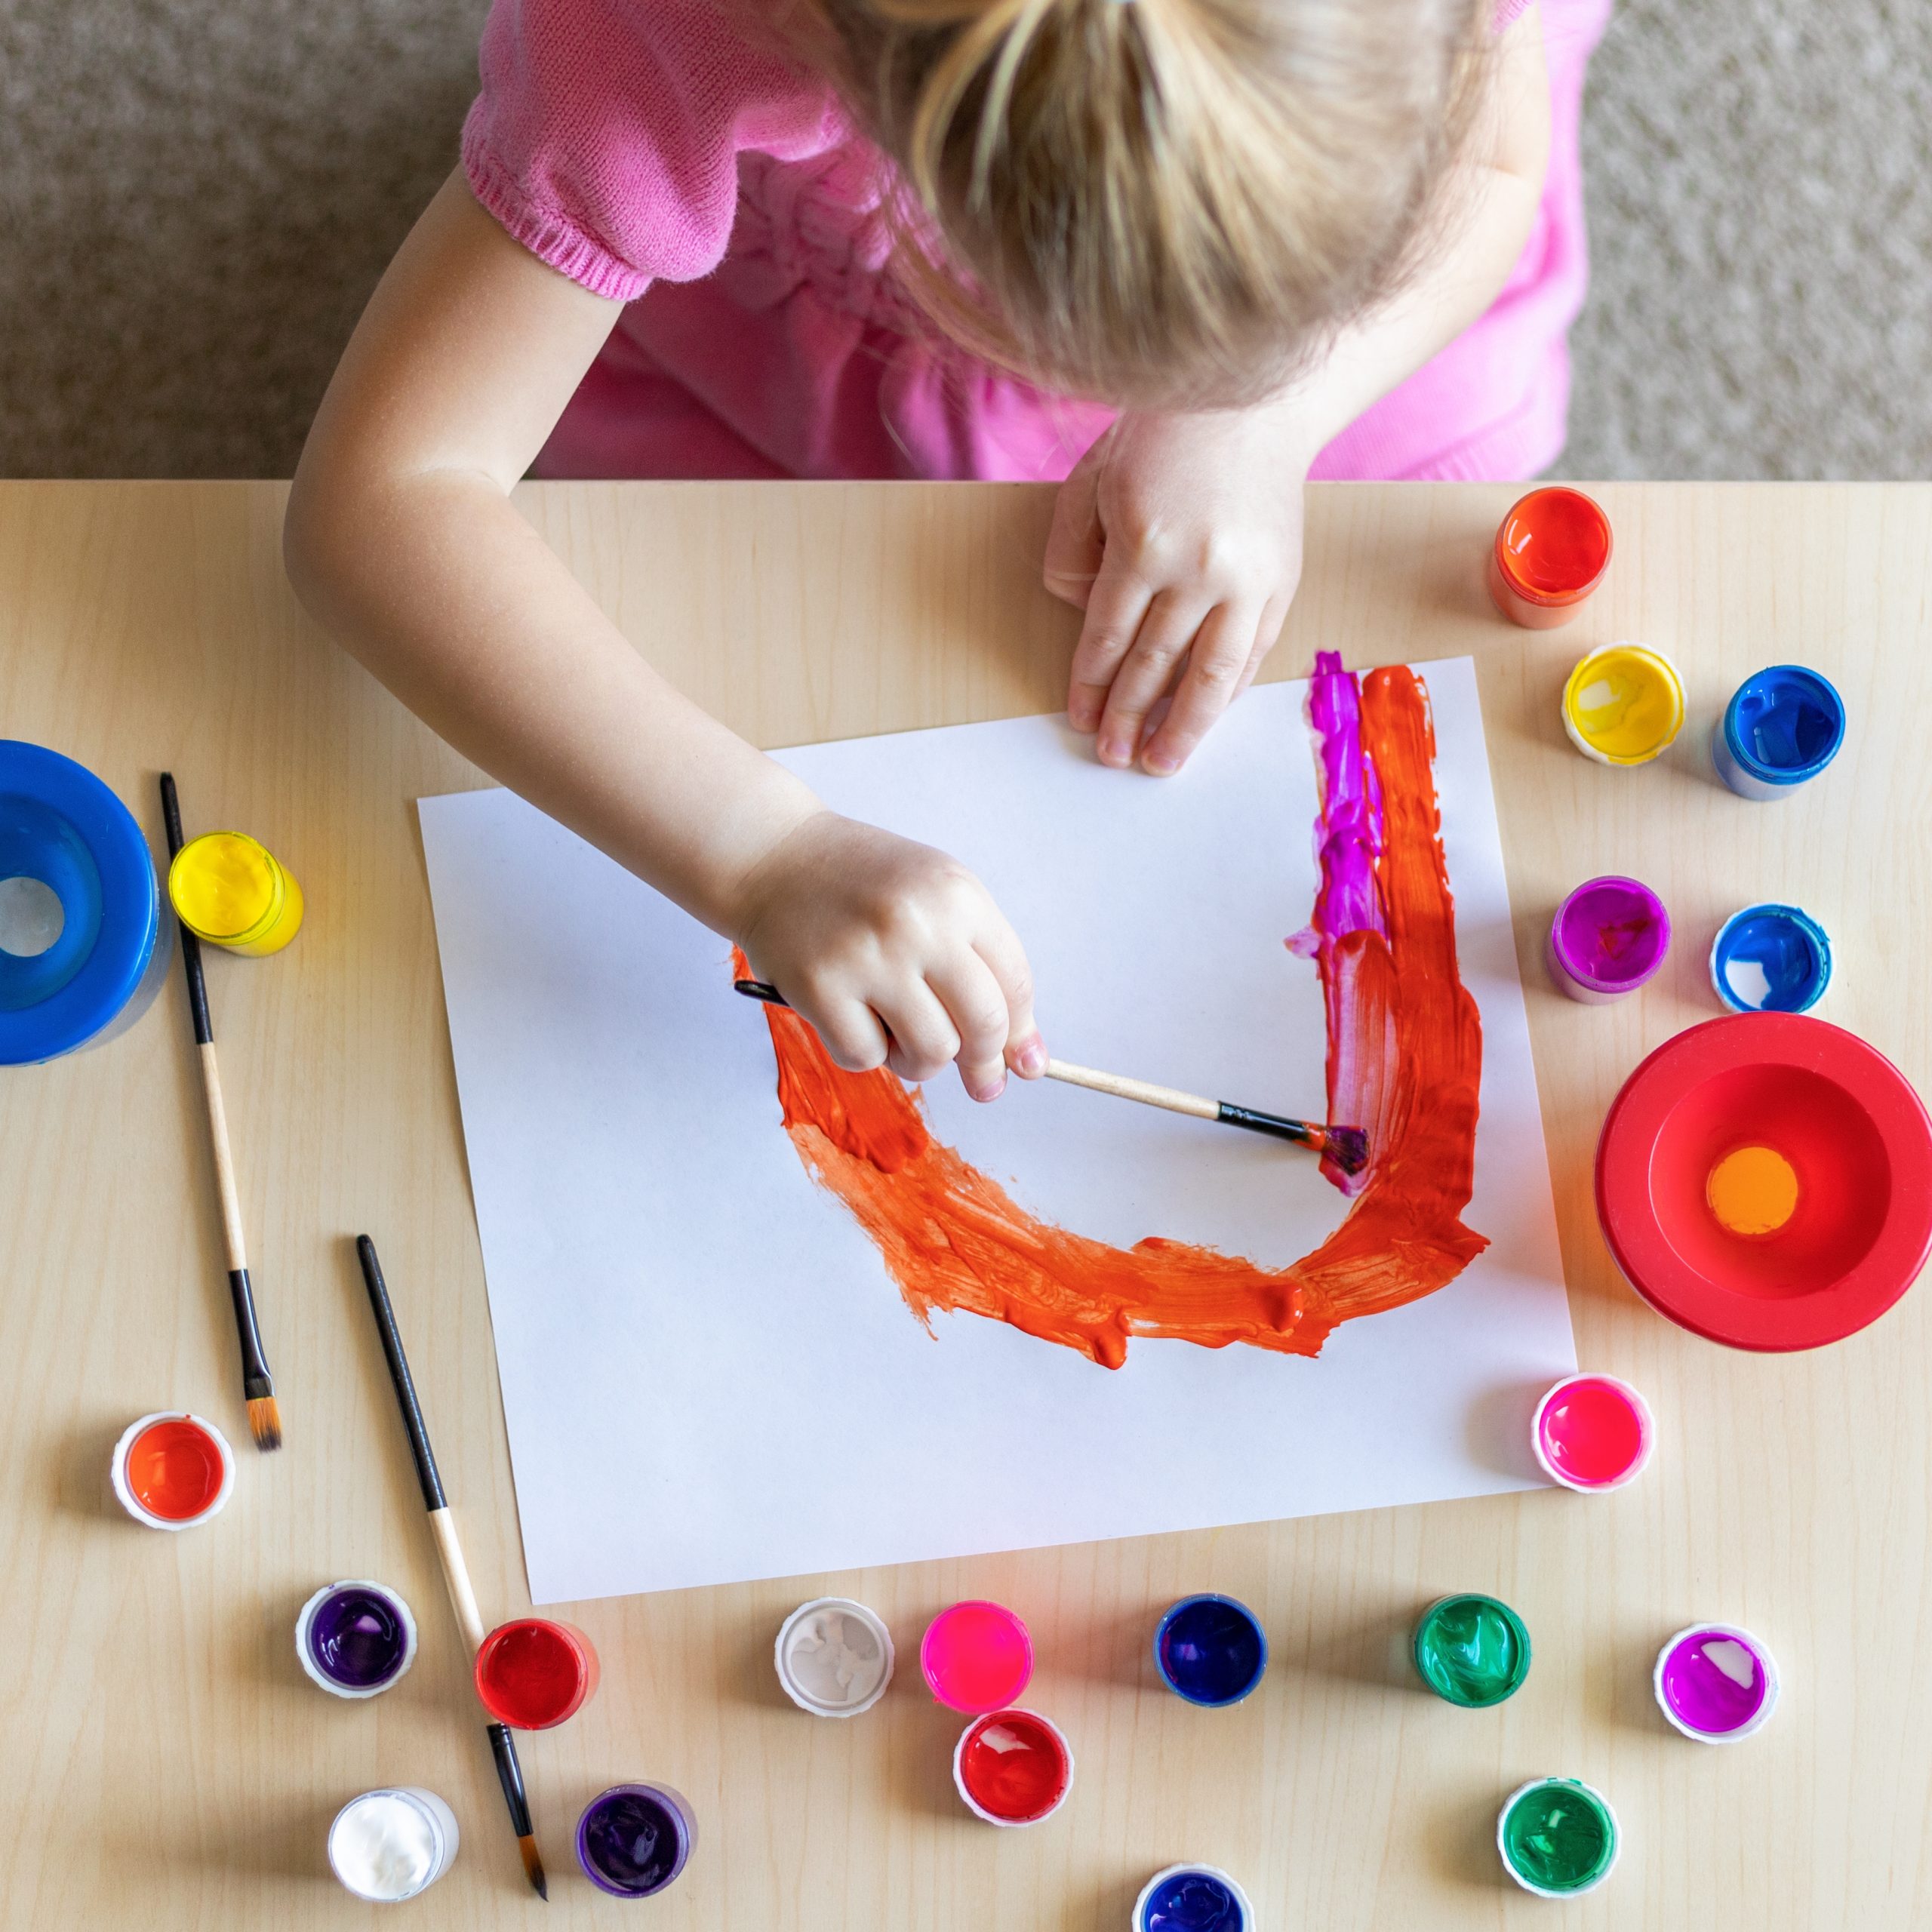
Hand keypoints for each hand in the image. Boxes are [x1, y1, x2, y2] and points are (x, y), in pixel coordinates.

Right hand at [733, 810, 1044, 1100]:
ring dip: (922, 1060)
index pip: (1014, 984)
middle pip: (983, 1026)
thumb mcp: (935, 898)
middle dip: (985, 1064)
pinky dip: (866, 1052)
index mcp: (956, 895)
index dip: (1021, 1033)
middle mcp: (916, 924)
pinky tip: (854, 1018)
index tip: (1021, 1062)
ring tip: (901, 1032)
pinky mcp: (820, 989)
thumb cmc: (861, 883)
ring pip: (931, 1053)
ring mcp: (867, 958)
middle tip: (979, 1080)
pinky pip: (866, 1058)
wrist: (772, 858)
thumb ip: (983, 967)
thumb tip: (1027, 1061)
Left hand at [1044, 406, 1307, 774]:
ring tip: (1161, 760)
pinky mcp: (1281, 583)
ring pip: (1211, 673)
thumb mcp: (1091, 481)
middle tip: (1112, 755)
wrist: (1255, 404)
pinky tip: (1207, 718)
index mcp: (1144, 543)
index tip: (1080, 718)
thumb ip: (1072, 553)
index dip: (1091, 683)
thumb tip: (1081, 617)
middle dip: (1128, 715)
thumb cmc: (1162, 437)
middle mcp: (1199, 568)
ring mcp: (1248, 580)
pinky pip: (1251, 654)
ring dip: (1183, 726)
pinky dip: (1227, 692)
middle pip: (1155, 663)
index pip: (1108, 635)